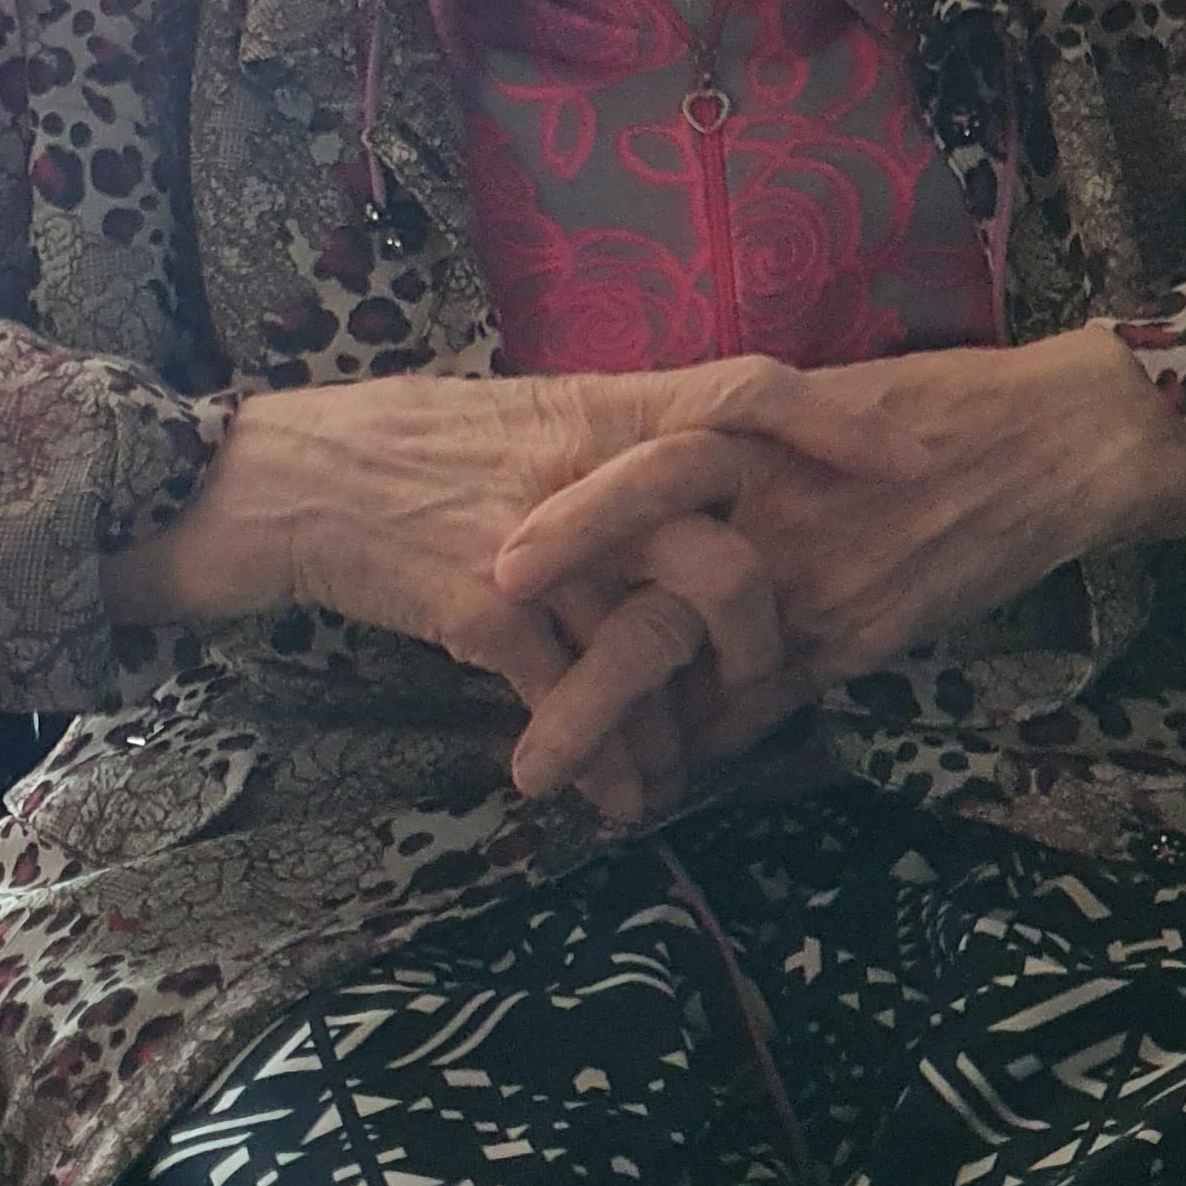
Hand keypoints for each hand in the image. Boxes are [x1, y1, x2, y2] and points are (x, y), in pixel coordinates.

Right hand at [104, 358, 919, 820]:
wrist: (279, 483)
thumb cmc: (402, 449)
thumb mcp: (523, 420)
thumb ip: (613, 450)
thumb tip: (698, 490)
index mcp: (602, 405)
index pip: (747, 387)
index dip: (835, 423)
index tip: (906, 465)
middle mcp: (583, 463)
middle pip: (727, 547)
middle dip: (764, 637)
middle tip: (771, 688)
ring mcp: (538, 537)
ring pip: (658, 637)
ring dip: (685, 724)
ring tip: (684, 774)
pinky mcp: (484, 606)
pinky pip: (575, 694)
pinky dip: (605, 757)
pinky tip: (612, 798)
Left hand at [491, 328, 1185, 782]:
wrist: (1054, 442)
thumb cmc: (934, 404)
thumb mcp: (818, 404)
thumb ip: (735, 446)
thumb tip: (651, 508)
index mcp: (749, 430)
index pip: (639, 475)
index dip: (567, 524)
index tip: (494, 573)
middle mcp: (771, 508)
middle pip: (648, 585)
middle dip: (573, 668)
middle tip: (504, 715)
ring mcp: (813, 580)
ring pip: (690, 656)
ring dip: (614, 721)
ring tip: (546, 778)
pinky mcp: (855, 632)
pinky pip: (765, 701)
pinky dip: (711, 739)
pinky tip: (662, 773)